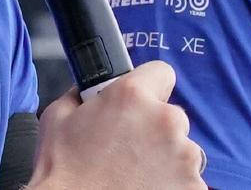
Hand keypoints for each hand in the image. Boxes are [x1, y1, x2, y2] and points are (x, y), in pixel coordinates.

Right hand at [28, 60, 205, 189]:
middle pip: (171, 116)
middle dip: (155, 131)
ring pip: (182, 150)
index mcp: (132, 96)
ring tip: (136, 177)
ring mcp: (184, 156)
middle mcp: (165, 120)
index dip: (150, 88)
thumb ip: (79, 96)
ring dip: (166, 159)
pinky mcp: (194, 186)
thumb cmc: (63, 174)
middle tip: (130, 152)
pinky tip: (146, 189)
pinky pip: (187, 179)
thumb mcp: (56, 119)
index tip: (141, 105)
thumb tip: (85, 91)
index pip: (161, 72)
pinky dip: (173, 184)